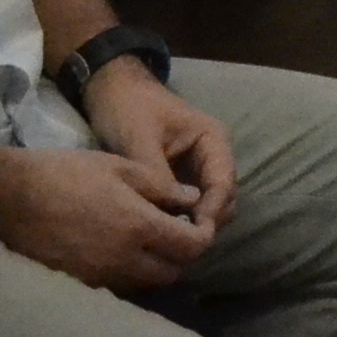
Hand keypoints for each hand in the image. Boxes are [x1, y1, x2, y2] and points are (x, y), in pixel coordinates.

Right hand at [0, 143, 216, 291]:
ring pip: (146, 283)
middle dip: (184, 255)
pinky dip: (130, 272)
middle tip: (180, 231)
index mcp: (138, 228)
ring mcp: (99, 276)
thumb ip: (162, 187)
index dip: (204, 236)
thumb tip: (192, 201)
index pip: (191, 247)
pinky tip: (124, 250)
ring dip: (157, 266)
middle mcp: (123, 260)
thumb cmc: (66, 174)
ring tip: (153, 240)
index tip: (202, 222)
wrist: (9, 199)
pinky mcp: (79, 283)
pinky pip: (118, 286)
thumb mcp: (120, 168)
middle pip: (172, 272)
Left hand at [86, 60, 236, 236]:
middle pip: (223, 199)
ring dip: (195, 224)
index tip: (189, 237)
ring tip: (169, 243)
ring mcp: (199, 167)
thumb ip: (159, 177)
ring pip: (209, 205)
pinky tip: (162, 232)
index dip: (211, 213)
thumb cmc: (129, 109)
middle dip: (206, 223)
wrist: (111, 90)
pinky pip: (190, 204)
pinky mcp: (182, 177)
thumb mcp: (141, 141)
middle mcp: (214, 156)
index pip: (224, 184)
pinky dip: (181, 219)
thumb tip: (171, 219)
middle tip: (178, 247)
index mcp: (213, 141)